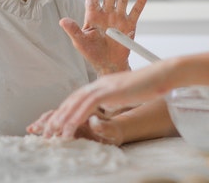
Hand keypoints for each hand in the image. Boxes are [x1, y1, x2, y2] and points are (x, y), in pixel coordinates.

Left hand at [26, 60, 173, 138]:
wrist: (161, 75)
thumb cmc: (149, 85)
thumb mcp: (126, 93)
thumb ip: (113, 98)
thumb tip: (107, 107)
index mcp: (102, 84)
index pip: (78, 97)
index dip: (65, 111)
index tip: (56, 124)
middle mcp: (99, 83)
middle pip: (72, 99)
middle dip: (58, 116)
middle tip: (47, 131)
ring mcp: (104, 85)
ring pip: (76, 102)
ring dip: (63, 119)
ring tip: (54, 133)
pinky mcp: (109, 90)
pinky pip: (87, 104)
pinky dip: (76, 116)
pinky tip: (70, 127)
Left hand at [61, 0, 148, 74]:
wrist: (109, 64)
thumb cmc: (92, 53)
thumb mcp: (80, 42)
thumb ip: (73, 30)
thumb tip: (62, 21)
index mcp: (93, 17)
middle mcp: (106, 14)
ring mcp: (118, 19)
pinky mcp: (129, 25)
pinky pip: (136, 11)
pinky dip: (140, 1)